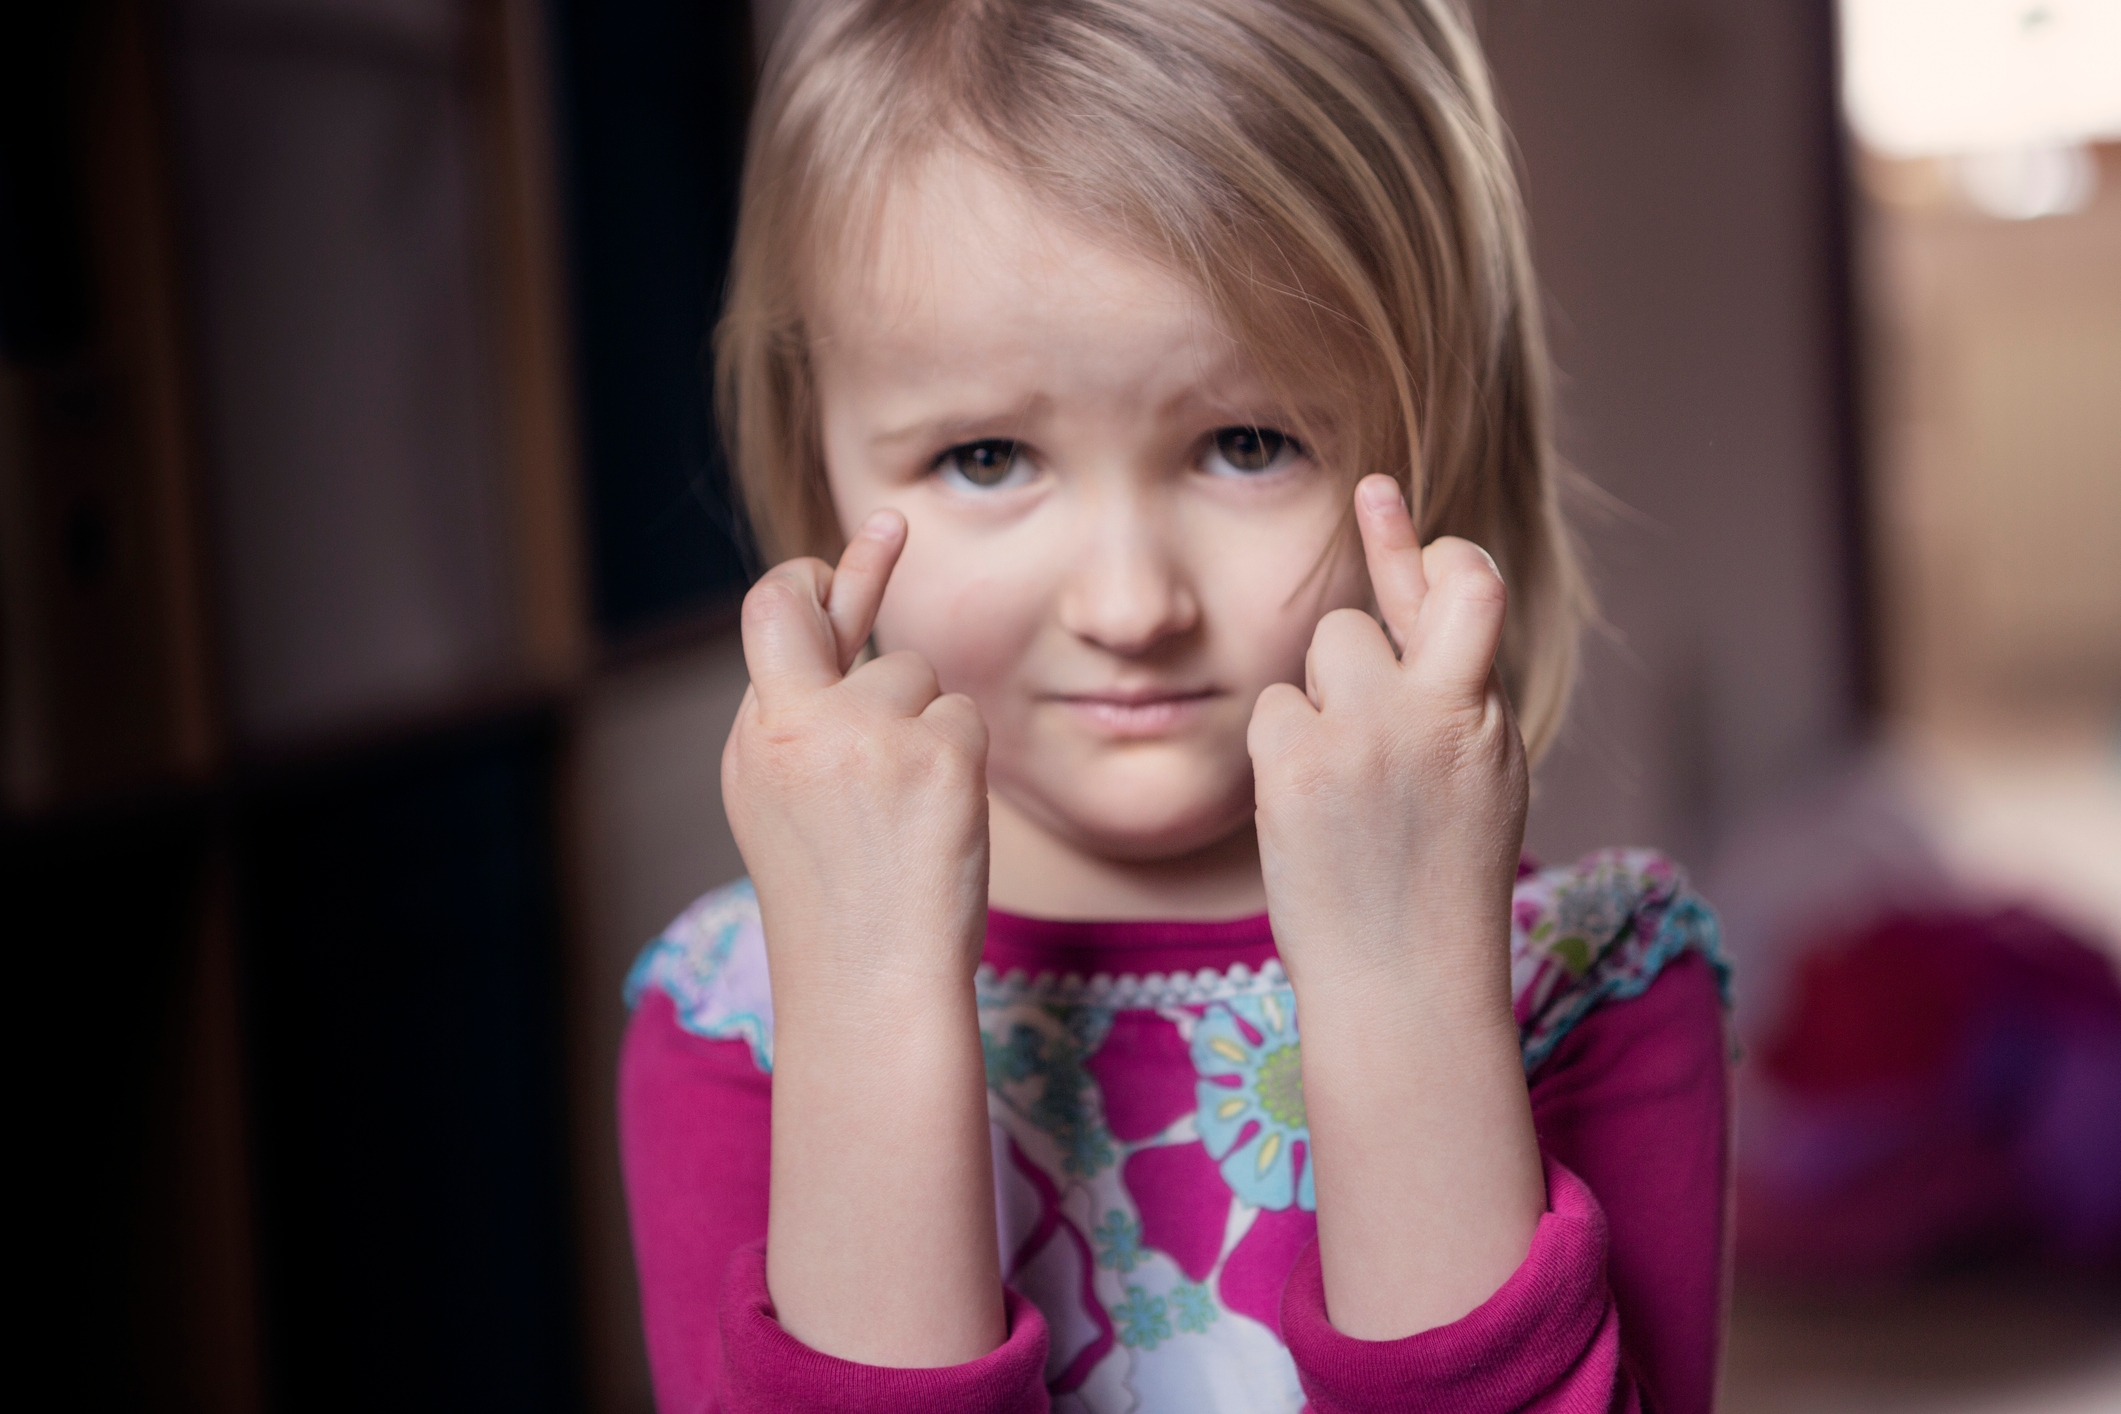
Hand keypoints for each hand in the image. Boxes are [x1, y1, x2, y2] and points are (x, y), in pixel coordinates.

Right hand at [730, 513, 1006, 1364]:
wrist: (870, 985)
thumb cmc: (840, 904)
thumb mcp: (791, 799)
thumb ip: (806, 716)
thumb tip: (841, 623)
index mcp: (756, 740)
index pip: (769, 618)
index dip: (808, 581)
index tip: (837, 554)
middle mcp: (798, 722)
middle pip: (815, 604)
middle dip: (856, 568)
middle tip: (890, 532)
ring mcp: (868, 732)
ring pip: (917, 673)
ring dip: (925, 725)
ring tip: (906, 813)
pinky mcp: (938, 751)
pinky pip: (964, 717)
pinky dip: (963, 763)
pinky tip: (940, 822)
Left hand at [1247, 474, 1528, 1005]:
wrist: (1405, 980)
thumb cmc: (1445, 873)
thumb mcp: (1485, 765)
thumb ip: (1459, 671)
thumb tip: (1427, 562)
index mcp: (1486, 709)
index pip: (1465, 582)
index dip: (1415, 544)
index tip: (1374, 493)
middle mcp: (1430, 708)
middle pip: (1362, 617)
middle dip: (1358, 655)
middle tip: (1372, 737)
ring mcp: (1362, 734)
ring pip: (1317, 655)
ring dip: (1323, 706)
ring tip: (1351, 789)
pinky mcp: (1299, 766)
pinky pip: (1274, 709)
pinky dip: (1284, 753)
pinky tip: (1314, 812)